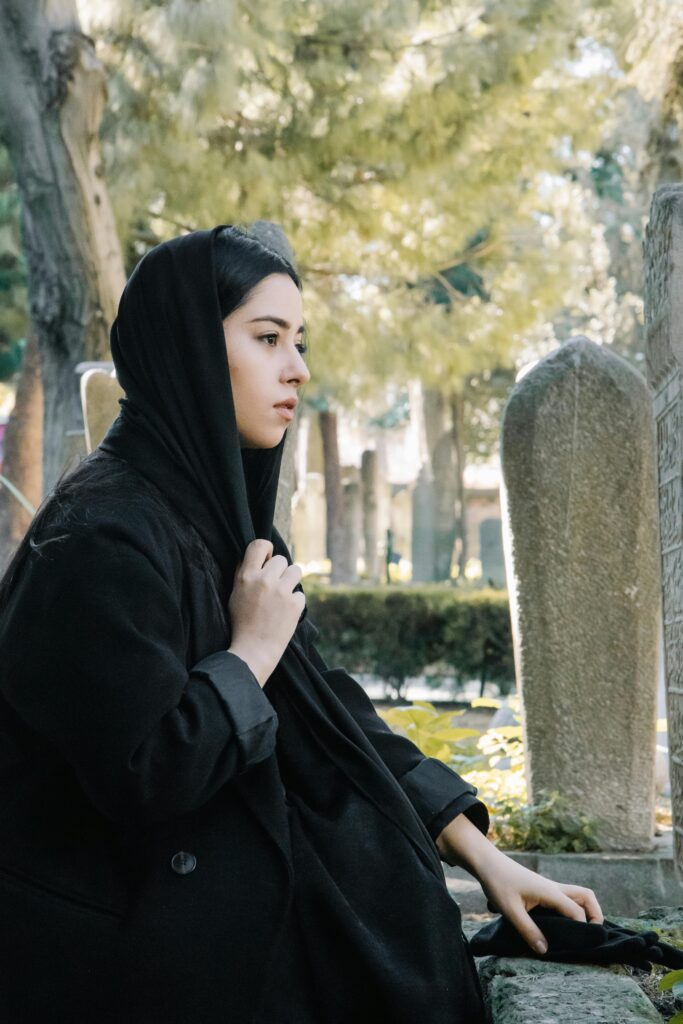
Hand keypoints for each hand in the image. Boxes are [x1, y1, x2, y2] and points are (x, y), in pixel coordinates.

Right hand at [227, 539, 304, 685]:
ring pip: (296, 570)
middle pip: (281, 559)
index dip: (266, 548)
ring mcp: (282, 592)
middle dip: (280, 570)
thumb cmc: (241, 623)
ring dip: (291, 580)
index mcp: (246, 576)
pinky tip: (285, 612)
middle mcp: (265, 580)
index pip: (259, 544)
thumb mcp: (235, 594)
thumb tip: (258, 557)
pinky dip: (295, 601)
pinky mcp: (296, 604)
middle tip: (274, 586)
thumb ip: (244, 573)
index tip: (268, 558)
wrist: (254, 650)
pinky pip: (300, 593)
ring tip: (282, 595)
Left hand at [475, 848, 603, 954]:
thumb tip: (545, 950)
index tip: (578, 946)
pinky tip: (564, 923)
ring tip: (581, 931)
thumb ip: (527, 930)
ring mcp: (550, 886)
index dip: (582, 929)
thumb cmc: (498, 883)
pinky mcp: (544, 888)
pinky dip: (575, 908)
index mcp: (550, 892)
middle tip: (590, 936)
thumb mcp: (510, 910)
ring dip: (586, 910)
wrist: (488, 863)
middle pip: (587, 896)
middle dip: (595, 915)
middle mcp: (554, 888)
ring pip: (579, 894)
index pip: (577, 912)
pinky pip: (567, 897)